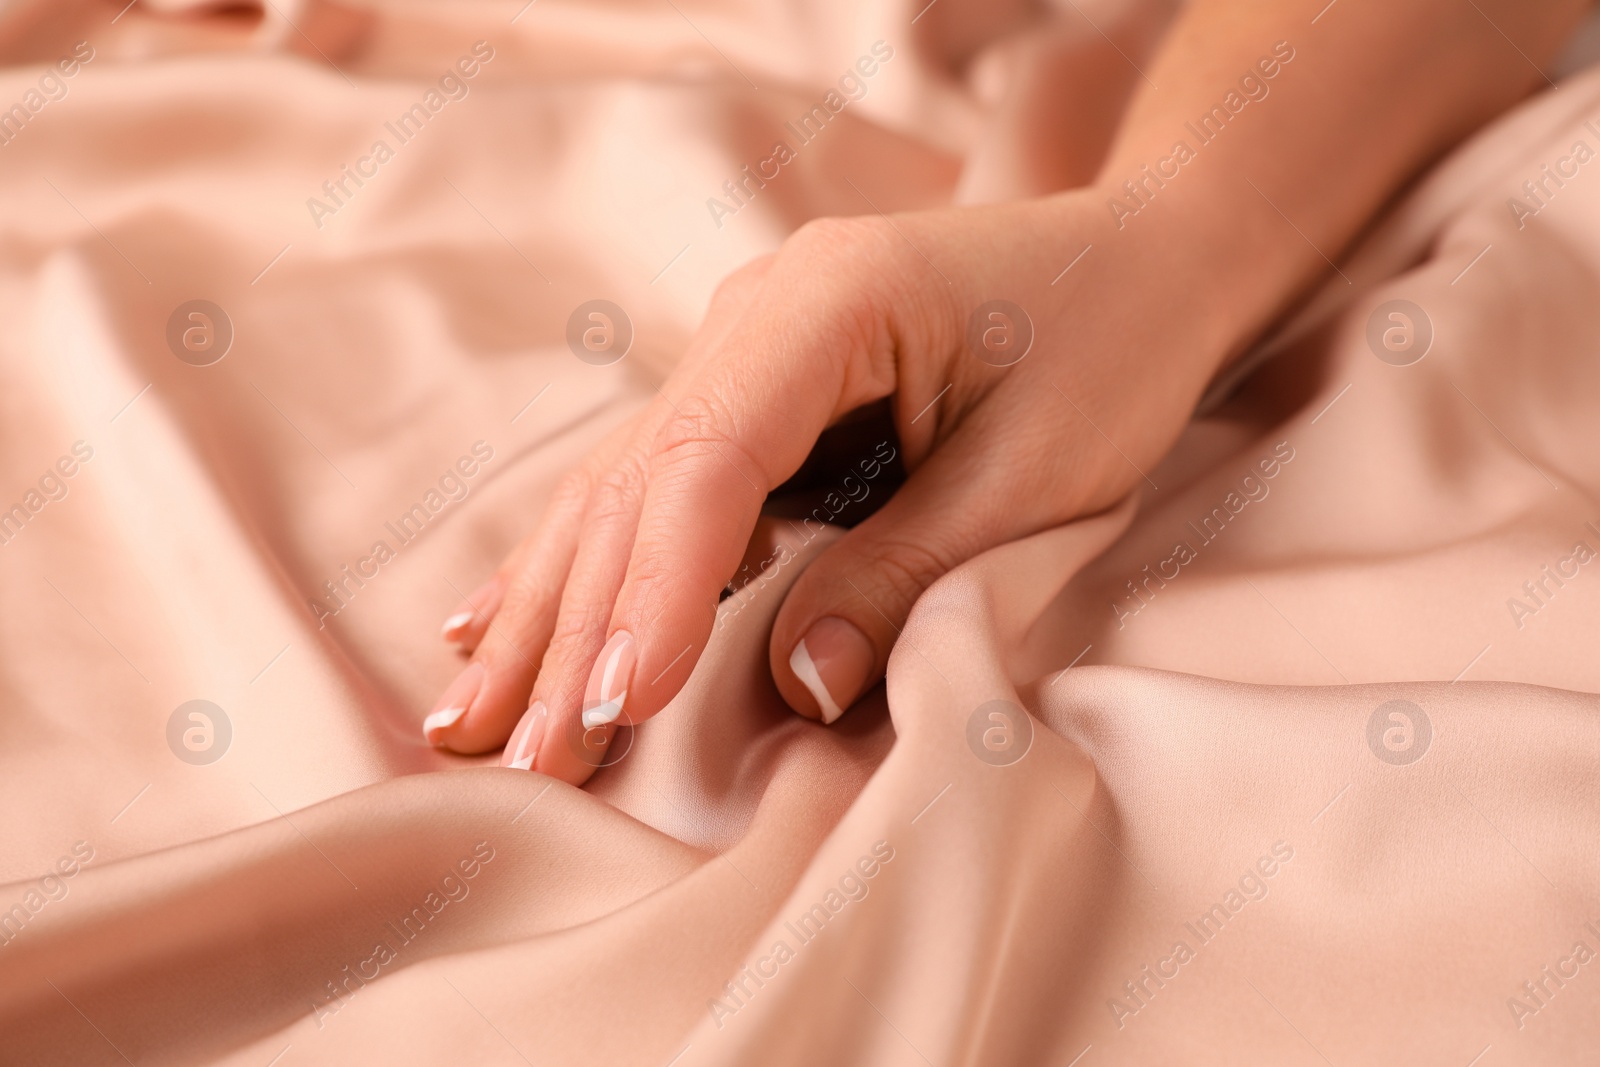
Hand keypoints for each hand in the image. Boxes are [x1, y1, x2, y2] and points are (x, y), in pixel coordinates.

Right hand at [425, 189, 1239, 781]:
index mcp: (828, 300)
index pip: (708, 458)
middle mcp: (757, 316)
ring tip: (468, 719)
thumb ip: (907, 571)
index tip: (614, 708)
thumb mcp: (1033, 473)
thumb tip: (798, 686)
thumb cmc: (1107, 349)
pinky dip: (583, 567)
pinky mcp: (753, 395)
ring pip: (622, 490)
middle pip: (639, 482)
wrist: (1139, 260)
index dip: (653, 590)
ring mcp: (743, 350)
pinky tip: (494, 622)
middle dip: (576, 626)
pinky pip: (649, 488)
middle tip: (516, 757)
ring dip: (552, 610)